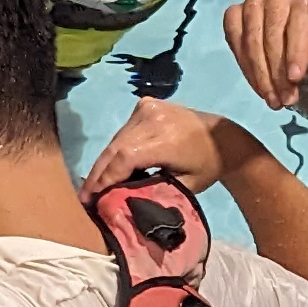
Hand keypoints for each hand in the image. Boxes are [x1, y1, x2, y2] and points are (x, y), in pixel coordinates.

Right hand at [83, 98, 238, 196]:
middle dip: (99, 174)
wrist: (222, 137)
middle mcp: (153, 118)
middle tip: (85, 196)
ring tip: (93, 185)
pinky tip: (109, 166)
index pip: (125, 158)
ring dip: (104, 162)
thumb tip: (122, 201)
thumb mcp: (184, 186)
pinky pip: (124, 131)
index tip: (92, 198)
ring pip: (117, 139)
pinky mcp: (146, 105)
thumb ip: (153, 190)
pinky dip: (116, 149)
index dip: (106, 178)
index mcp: (166, 139)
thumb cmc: (207, 166)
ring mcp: (148, 108)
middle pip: (116, 147)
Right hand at [223, 0, 307, 112]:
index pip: (300, 22)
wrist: (293, 50)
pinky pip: (233, 35)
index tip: (295, 79)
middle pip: (272, 32)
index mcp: (305, 2)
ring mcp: (253, 3)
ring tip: (271, 98)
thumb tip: (296, 74)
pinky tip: (256, 84)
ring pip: (251, 36)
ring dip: (259, 72)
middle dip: (276, 70)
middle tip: (283, 99)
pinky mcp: (234, 13)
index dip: (297, 51)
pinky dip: (243, 63)